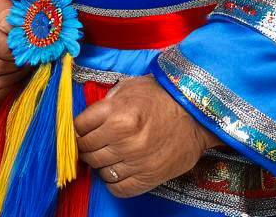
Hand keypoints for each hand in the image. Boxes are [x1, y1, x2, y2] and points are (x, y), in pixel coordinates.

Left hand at [74, 74, 221, 197]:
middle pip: (87, 150)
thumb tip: (88, 121)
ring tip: (109, 154)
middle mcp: (124, 138)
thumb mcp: (131, 87)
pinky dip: (113, 181)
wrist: (196, 115)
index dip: (79, 128)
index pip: (80, 127)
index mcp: (118, 113)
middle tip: (93, 143)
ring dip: (100, 163)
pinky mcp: (147, 178)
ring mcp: (135, 161)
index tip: (82, 130)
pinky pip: (117, 188)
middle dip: (86, 146)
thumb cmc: (162, 97)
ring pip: (100, 170)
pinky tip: (118, 169)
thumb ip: (107, 102)